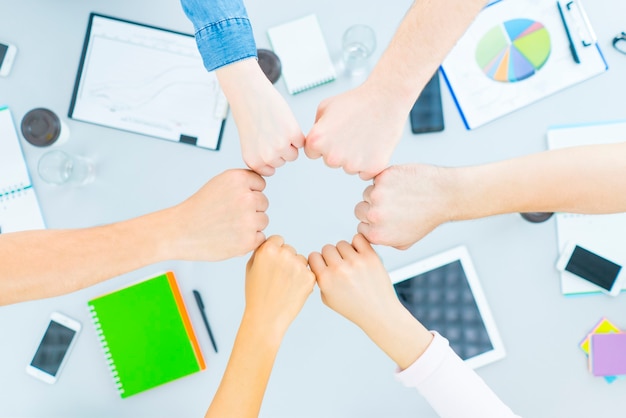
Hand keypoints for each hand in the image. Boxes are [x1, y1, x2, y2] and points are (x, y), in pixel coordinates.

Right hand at [165, 169, 268, 260]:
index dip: (246, 193)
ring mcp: (248, 220)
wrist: (180, 231)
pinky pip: (260, 237)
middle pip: (263, 203)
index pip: (260, 184)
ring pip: (263, 220)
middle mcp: (246, 198)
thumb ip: (243, 181)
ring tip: (228, 226)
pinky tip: (230, 237)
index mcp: (238, 179)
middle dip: (250, 209)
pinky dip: (248, 240)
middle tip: (228, 215)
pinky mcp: (248, 240)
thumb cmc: (198, 208)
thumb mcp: (219, 183)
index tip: (230, 200)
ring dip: (250, 225)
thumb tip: (263, 184)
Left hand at [217, 59, 303, 175]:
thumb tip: (276, 163)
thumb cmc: (247, 114)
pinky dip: (296, 133)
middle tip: (271, 132)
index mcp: (254, 161)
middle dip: (281, 148)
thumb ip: (261, 157)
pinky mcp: (292, 134)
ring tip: (277, 128)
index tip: (266, 144)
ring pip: (293, 154)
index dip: (271, 156)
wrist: (249, 94)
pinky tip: (284, 123)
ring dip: (289, 142)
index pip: (271, 170)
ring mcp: (280, 146)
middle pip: (283, 161)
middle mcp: (266, 157)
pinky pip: (301, 141)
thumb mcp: (250, 144)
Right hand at [245, 236, 314, 335]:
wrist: (266, 318)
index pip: (278, 240)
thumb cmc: (256, 294)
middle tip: (278, 278)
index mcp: (268, 249)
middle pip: (290, 249)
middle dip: (286, 260)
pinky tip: (292, 290)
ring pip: (301, 260)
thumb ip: (262, 251)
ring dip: (296, 269)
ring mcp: (299, 266)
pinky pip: (308, 272)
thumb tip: (272, 241)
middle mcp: (285, 254)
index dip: (275, 252)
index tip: (272, 264)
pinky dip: (303, 280)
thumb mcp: (251, 267)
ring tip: (284, 285)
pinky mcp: (310, 277)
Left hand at [304, 81, 406, 179]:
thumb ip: (315, 128)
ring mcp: (352, 164)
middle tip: (353, 132)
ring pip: (349, 167)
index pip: (312, 153)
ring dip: (355, 157)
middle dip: (339, 150)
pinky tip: (373, 145)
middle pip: (330, 162)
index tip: (335, 133)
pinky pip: (365, 173)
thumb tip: (314, 143)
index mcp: (317, 141)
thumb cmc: (357, 101)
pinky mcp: (372, 168)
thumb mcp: (324, 107)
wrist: (385, 98)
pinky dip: (370, 163)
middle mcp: (332, 156)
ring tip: (364, 136)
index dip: (323, 143)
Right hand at [308, 234, 399, 333]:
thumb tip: (317, 264)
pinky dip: (358, 244)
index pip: (313, 256)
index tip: (325, 265)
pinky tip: (359, 255)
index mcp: (326, 279)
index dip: (319, 261)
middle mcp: (339, 269)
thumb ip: (321, 280)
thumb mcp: (328, 299)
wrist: (379, 312)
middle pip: (327, 248)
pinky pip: (358, 238)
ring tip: (352, 264)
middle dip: (332, 256)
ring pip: (342, 243)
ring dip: (345, 251)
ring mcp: (355, 262)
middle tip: (340, 266)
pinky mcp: (370, 257)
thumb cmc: (356, 308)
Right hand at [355, 164, 452, 248]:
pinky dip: (387, 180)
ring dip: (380, 193)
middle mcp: (374, 216)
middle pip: (360, 210)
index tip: (388, 218)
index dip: (374, 222)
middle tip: (394, 206)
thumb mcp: (405, 241)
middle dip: (373, 207)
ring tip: (400, 195)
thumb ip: (384, 241)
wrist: (444, 196)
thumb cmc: (427, 218)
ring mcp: (377, 195)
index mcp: (376, 235)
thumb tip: (370, 236)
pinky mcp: (383, 177)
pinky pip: (377, 178)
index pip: (361, 227)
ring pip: (368, 193)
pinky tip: (402, 185)